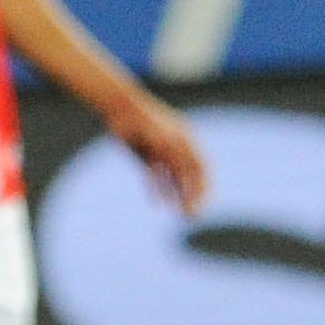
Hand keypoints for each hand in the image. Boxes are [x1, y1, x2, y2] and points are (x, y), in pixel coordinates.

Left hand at [116, 95, 209, 212]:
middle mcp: (176, 148)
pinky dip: (158, 190)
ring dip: (178, 196)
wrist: (121, 109)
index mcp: (186, 140)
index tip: (202, 201)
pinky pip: (156, 177)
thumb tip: (182, 165)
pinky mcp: (147, 158)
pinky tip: (158, 204)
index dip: (203, 185)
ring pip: (174, 179)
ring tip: (181, 214)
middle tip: (193, 216)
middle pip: (189, 177)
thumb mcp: (157, 133)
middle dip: (193, 196)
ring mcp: (162, 153)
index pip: (201, 167)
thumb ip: (170, 149)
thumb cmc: (141, 119)